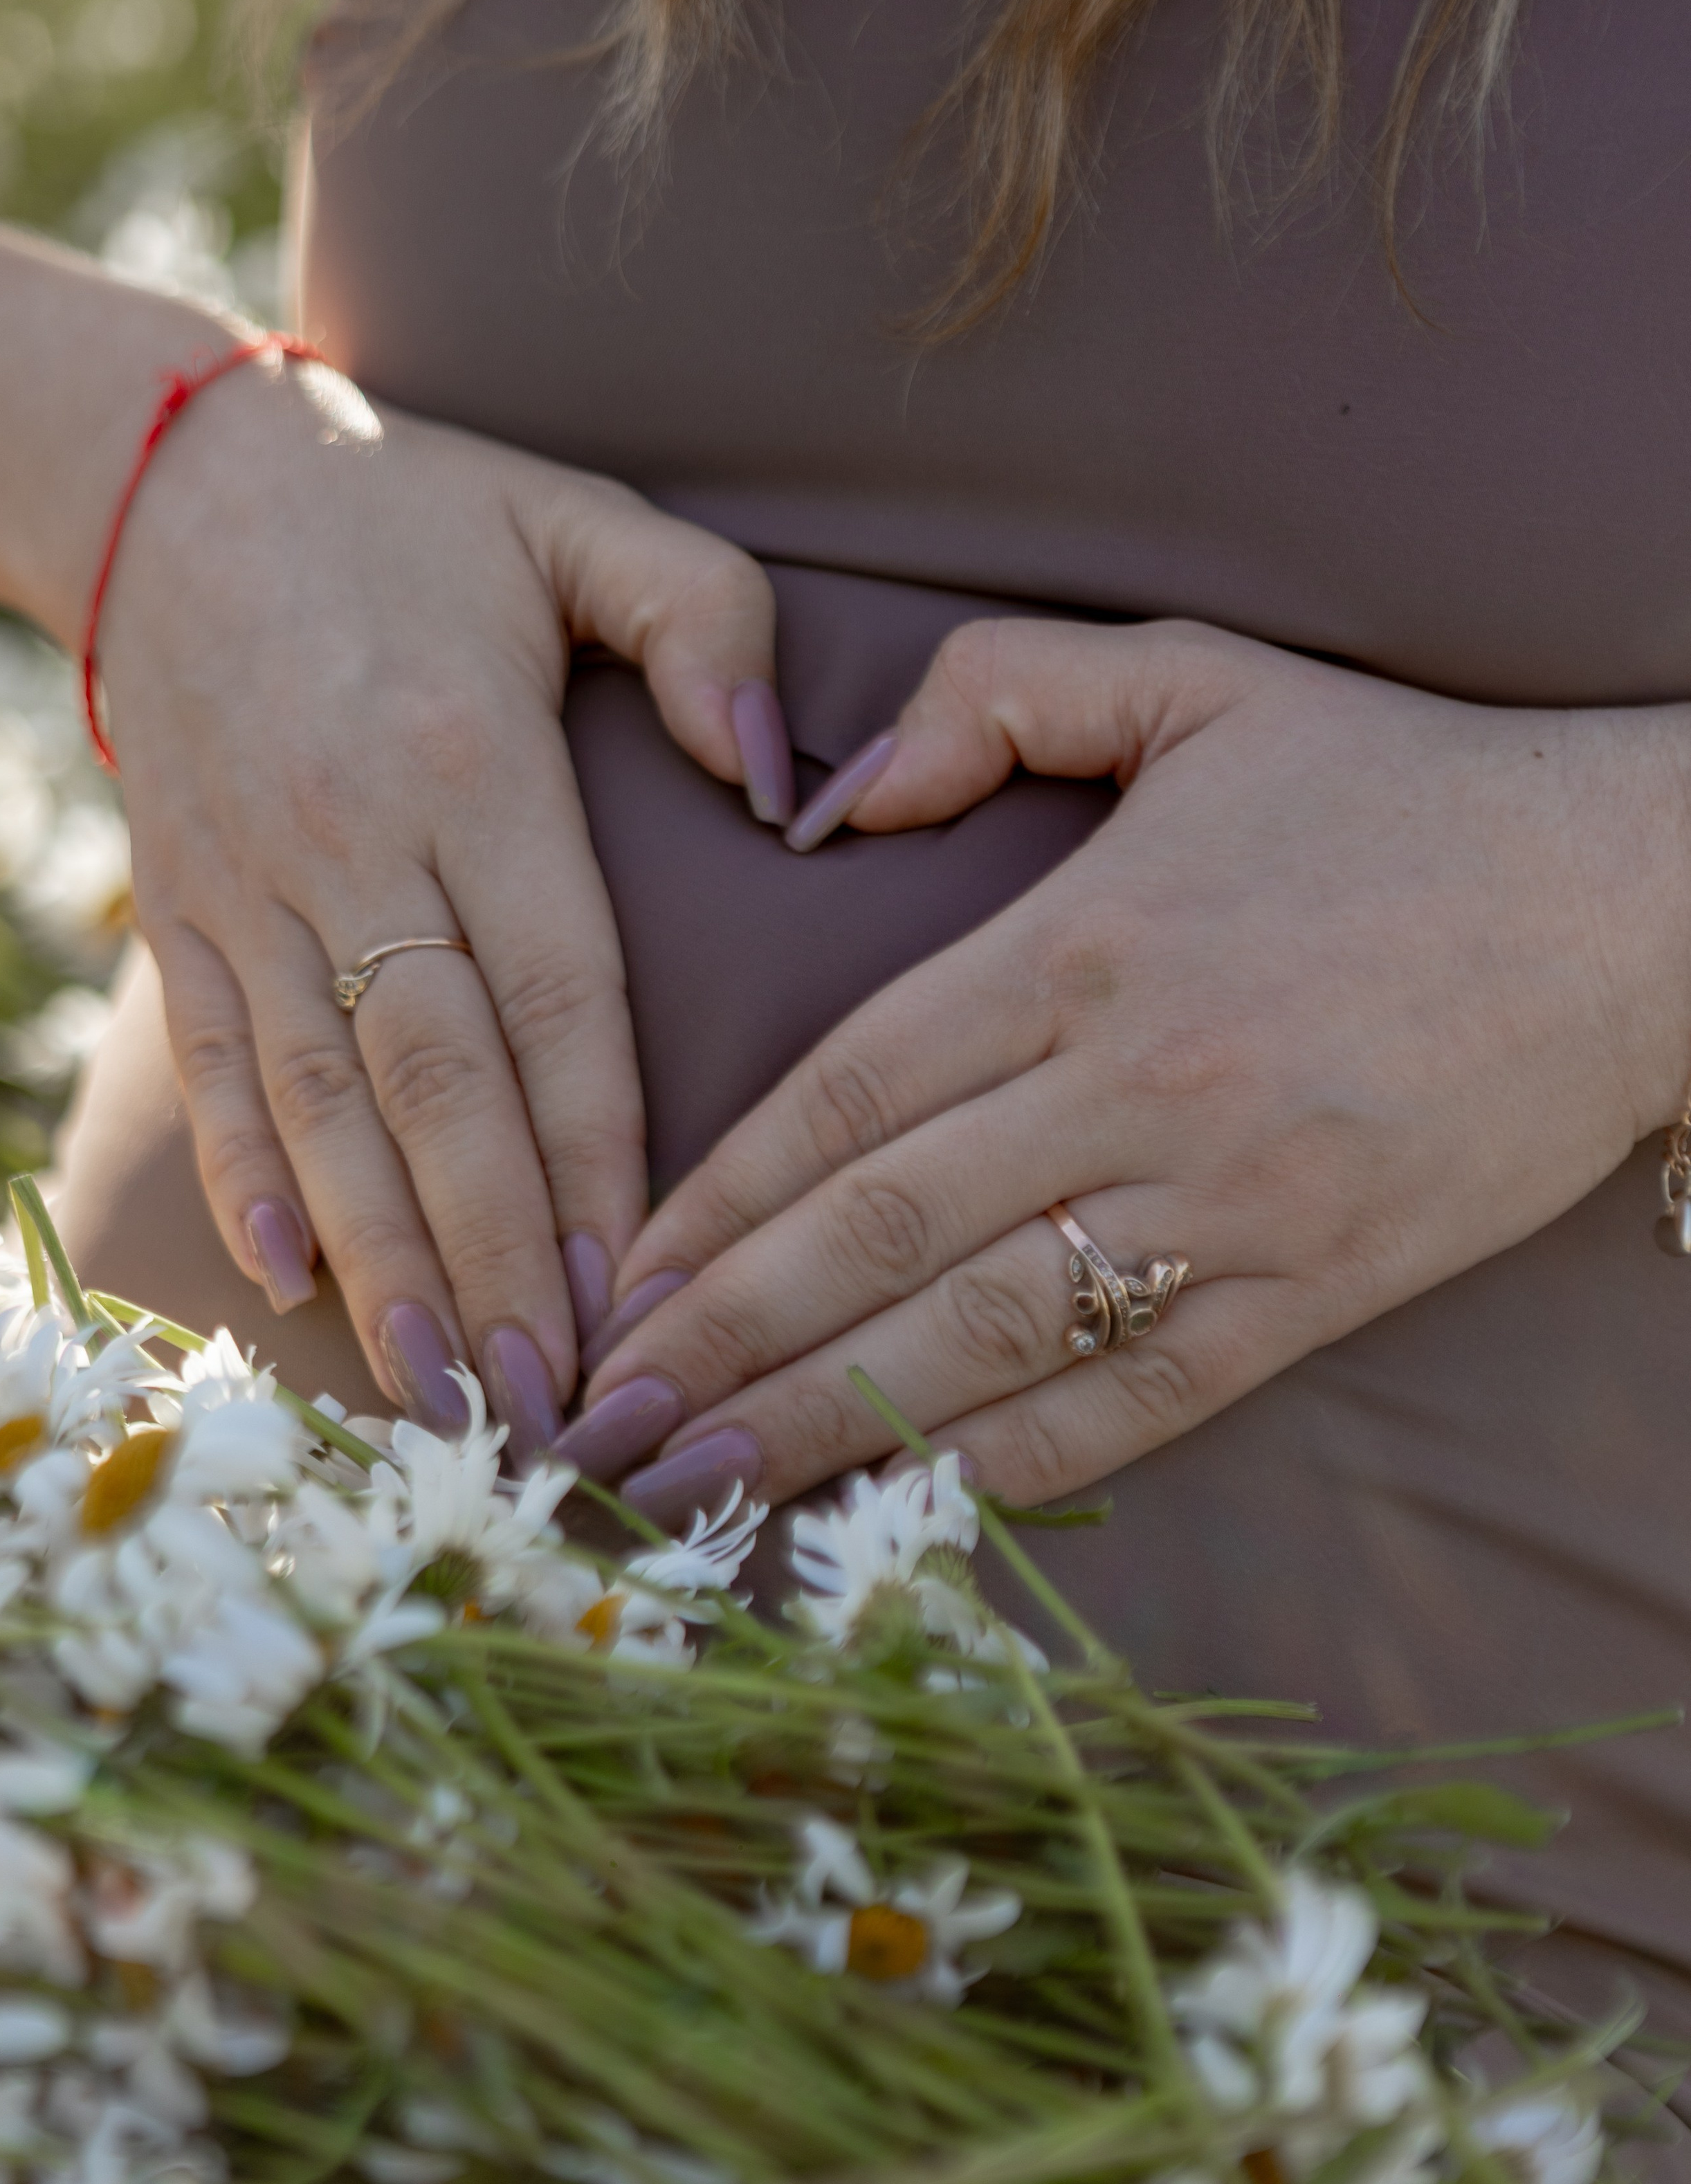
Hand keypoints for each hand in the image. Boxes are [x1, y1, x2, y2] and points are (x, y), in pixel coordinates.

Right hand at [97, 349, 787, 1443]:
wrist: (168, 478)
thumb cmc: (413, 508)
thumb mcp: (577, 521)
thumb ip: (705, 624)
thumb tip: (784, 777)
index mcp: (473, 763)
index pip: (558, 995)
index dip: (600, 1149)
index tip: (644, 1280)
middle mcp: (355, 840)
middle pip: (439, 1081)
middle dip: (495, 1251)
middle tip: (551, 1399)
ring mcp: (250, 884)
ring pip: (320, 1100)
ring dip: (380, 1254)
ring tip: (440, 1388)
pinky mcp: (178, 904)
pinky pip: (209, 1058)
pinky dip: (245, 1172)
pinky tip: (286, 1281)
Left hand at [564, 616, 1690, 1517]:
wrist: (1632, 901)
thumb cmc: (1400, 788)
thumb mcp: (1197, 677)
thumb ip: (1002, 693)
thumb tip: (841, 792)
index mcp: (1080, 942)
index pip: (845, 1093)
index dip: (714, 1200)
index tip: (616, 1278)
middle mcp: (1136, 1084)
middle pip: (878, 1234)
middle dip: (719, 1341)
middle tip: (596, 1422)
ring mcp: (1229, 1201)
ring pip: (982, 1337)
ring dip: (821, 1424)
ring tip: (691, 1490)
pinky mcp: (1319, 1288)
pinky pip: (1136, 1398)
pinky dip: (1010, 1463)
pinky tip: (899, 1506)